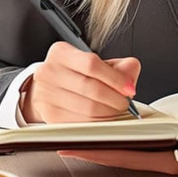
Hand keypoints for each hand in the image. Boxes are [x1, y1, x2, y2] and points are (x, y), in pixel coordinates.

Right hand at [20, 42, 140, 123]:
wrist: (48, 88)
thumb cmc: (75, 73)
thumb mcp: (96, 62)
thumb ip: (119, 65)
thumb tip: (131, 70)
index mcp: (61, 53)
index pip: (92, 65)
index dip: (115, 78)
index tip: (129, 88)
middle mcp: (49, 72)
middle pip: (91, 88)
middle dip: (115, 98)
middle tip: (125, 102)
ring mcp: (46, 95)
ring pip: (88, 108)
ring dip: (109, 112)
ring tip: (115, 109)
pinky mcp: (50, 116)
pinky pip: (81, 123)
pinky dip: (98, 123)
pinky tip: (103, 118)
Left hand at [58, 131, 177, 176]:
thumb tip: (170, 136)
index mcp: (172, 161)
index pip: (126, 154)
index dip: (98, 149)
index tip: (73, 143)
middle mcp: (167, 162)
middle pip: (123, 155)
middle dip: (95, 148)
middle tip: (67, 140)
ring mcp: (169, 160)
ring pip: (130, 152)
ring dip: (108, 144)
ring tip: (84, 134)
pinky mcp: (173, 154)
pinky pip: (143, 149)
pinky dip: (127, 141)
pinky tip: (117, 131)